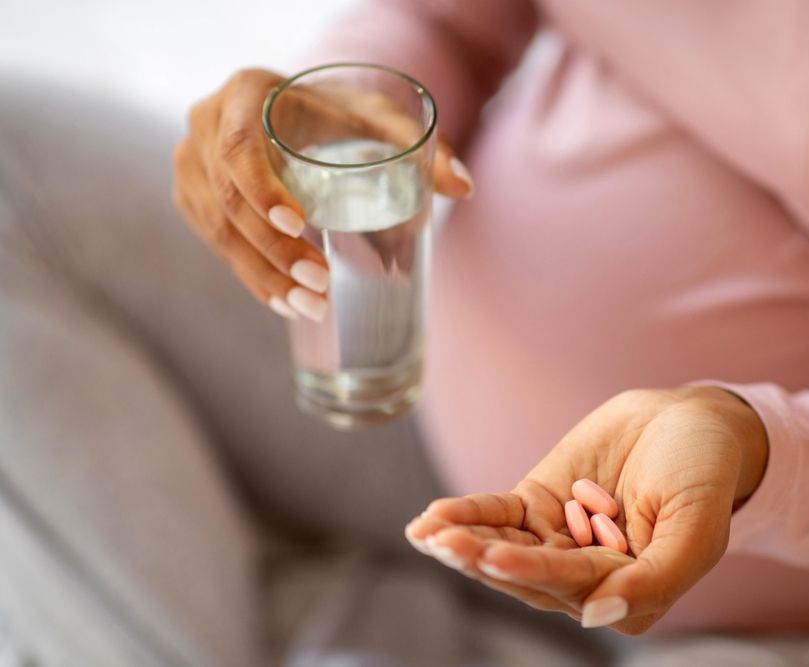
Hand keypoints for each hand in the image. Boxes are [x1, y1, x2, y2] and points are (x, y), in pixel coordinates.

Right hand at [171, 68, 471, 318]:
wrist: (289, 113)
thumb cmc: (336, 114)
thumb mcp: (377, 119)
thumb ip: (420, 146)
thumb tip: (464, 187)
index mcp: (245, 93)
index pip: (239, 146)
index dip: (262, 190)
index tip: (300, 225)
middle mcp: (205, 123)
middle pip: (228, 197)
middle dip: (274, 250)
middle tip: (320, 285)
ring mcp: (191, 163)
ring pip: (218, 229)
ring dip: (262, 274)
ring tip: (309, 307)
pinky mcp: (191, 197)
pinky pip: (215, 243)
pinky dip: (250, 276)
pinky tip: (284, 303)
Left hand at [405, 386, 767, 633]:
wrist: (692, 420)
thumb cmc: (704, 474)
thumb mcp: (696, 528)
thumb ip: (654, 578)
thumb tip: (596, 617)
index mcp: (628, 591)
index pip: (571, 584)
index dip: (530, 570)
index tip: (490, 556)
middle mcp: (587, 575)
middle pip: (526, 572)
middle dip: (481, 558)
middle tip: (442, 543)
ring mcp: (559, 538)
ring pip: (505, 547)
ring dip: (465, 541)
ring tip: (427, 534)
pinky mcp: (540, 505)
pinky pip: (499, 515)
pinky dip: (469, 514)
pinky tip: (434, 517)